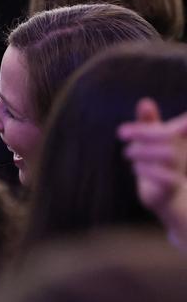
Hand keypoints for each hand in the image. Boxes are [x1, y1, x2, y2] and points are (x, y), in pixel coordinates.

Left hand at [117, 97, 186, 249]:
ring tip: (128, 153)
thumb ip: (149, 123)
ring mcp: (180, 171)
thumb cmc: (160, 166)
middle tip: (121, 132)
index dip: (181, 121)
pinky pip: (167, 179)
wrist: (167, 199)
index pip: (183, 124)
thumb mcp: (153, 143)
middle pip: (169, 137)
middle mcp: (184, 153)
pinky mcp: (172, 189)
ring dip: (143, 151)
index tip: (152, 110)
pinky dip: (147, 170)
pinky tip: (137, 168)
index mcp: (180, 140)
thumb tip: (145, 102)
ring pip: (169, 155)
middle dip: (143, 132)